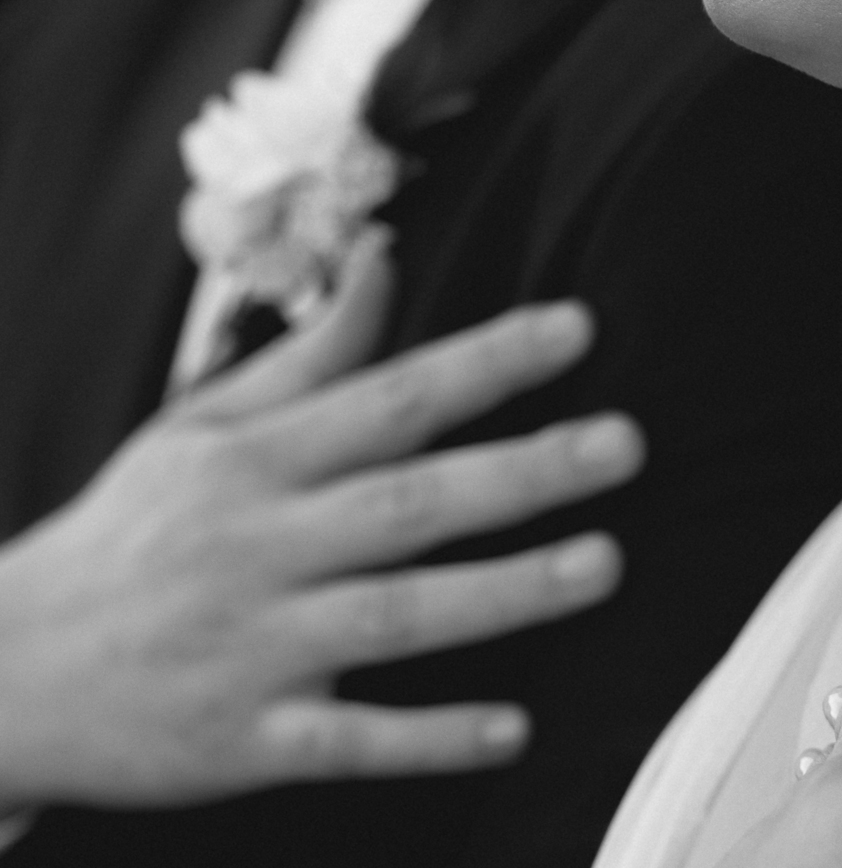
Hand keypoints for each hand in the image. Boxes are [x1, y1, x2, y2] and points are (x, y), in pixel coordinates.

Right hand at [0, 252, 643, 808]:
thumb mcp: (202, 424)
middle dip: (523, 472)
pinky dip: (429, 734)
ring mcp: (256, 647)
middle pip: (409, 501)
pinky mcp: (247, 739)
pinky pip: (350, 739)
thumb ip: (310, 350)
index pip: (390, 397)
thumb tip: (386, 256)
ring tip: (605, 563)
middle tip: (625, 443)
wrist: (11, 666)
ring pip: (396, 615)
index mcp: (257, 461)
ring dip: (505, 593)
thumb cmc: (131, 529)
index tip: (577, 330)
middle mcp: (263, 546)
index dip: (488, 363)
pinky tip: (513, 725)